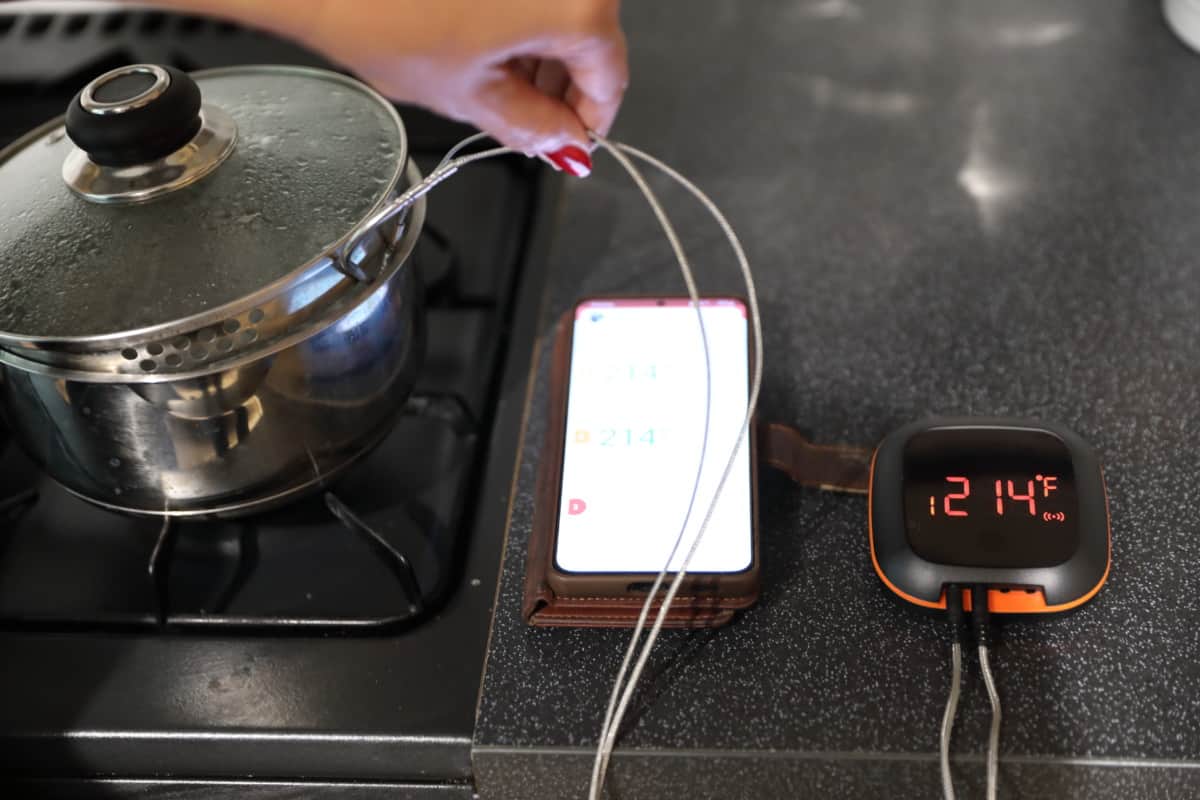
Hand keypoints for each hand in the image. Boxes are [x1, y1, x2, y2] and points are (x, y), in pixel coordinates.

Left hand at [289, 0, 627, 154]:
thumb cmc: (383, 19)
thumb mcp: (471, 96)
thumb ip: (534, 126)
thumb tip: (565, 142)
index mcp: (574, 6)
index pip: (610, 75)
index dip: (590, 120)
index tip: (571, 142)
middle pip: (590, 36)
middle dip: (562, 85)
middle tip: (531, 121)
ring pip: (561, 10)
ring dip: (541, 51)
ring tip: (496, 81)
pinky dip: (519, 18)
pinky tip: (485, 42)